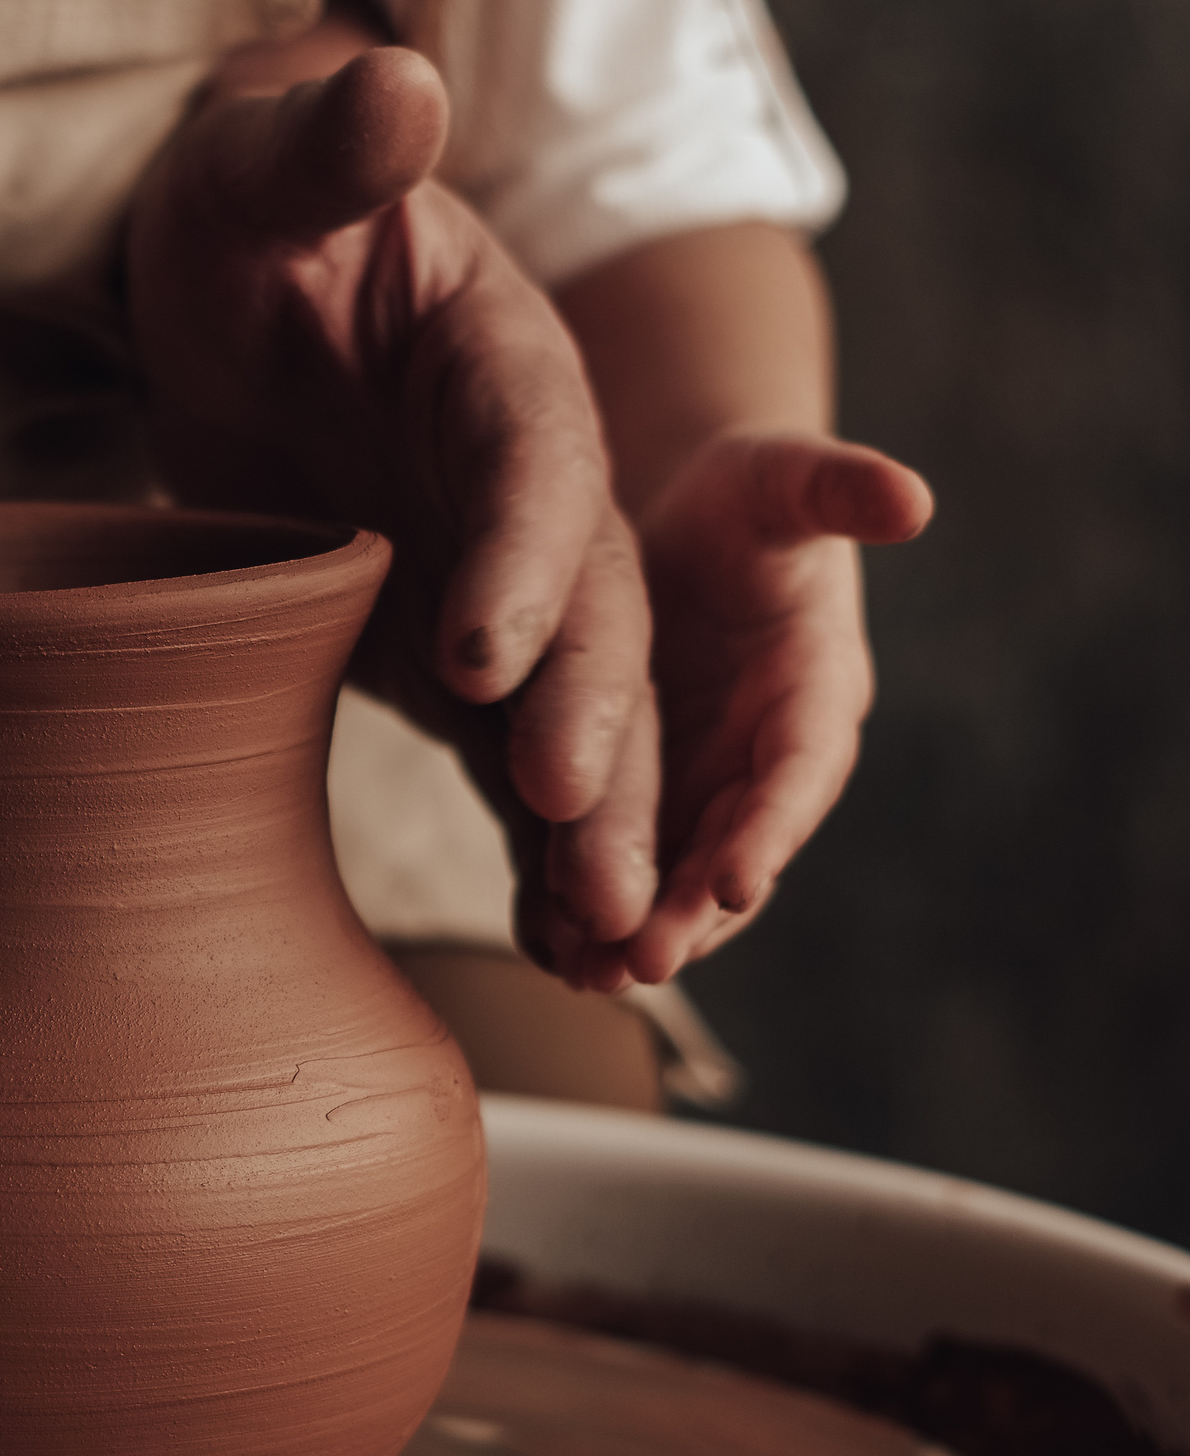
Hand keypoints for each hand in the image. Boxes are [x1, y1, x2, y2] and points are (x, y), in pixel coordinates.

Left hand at [127, 46, 660, 971]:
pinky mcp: (452, 648)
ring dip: (598, 818)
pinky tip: (565, 938)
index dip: (522, 556)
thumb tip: (394, 91)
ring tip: (608, 932)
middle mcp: (526, 483)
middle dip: (594, 721)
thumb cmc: (240, 221)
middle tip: (579, 833)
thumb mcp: (260, 170)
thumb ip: (325, 150)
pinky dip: (542, 842)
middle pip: (590, 607)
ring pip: (573, 705)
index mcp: (502, 362)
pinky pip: (509, 751)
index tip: (480, 654)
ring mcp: (498, 576)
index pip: (534, 460)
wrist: (221, 301)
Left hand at [597, 432, 931, 986]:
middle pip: (731, 850)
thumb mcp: (781, 480)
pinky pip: (610, 863)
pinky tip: (544, 950)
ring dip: (636, 930)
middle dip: (693, 911)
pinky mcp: (634, 799)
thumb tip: (912, 498)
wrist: (678, 534)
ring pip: (672, 877)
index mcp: (811, 691)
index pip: (798, 772)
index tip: (738, 883)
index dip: (770, 829)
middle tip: (643, 962)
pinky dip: (578, 909)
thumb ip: (837, 490)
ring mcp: (696, 789)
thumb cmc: (743, 500)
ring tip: (589, 976)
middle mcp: (758, 759)